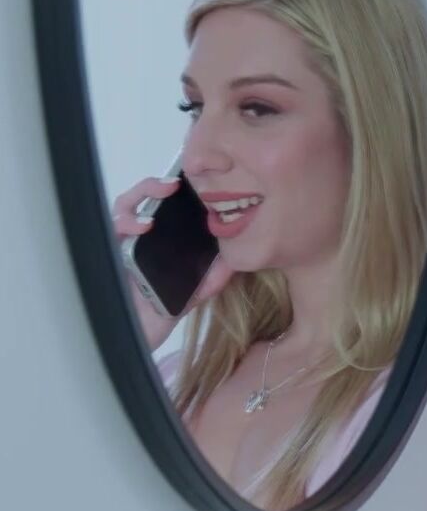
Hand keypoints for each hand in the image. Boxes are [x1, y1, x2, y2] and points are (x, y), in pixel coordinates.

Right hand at [113, 176, 234, 350]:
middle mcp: (140, 233)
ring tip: (151, 216)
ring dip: (134, 206)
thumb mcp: (200, 287)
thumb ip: (216, 273)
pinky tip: (139, 230)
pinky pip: (108, 235)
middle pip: (138, 198)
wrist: (147, 331)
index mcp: (162, 234)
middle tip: (171, 184)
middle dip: (151, 185)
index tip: (190, 178)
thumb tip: (235, 258)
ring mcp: (122, 243)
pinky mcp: (108, 256)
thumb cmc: (170, 304)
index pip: (162, 200)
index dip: (171, 185)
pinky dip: (123, 227)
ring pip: (120, 210)